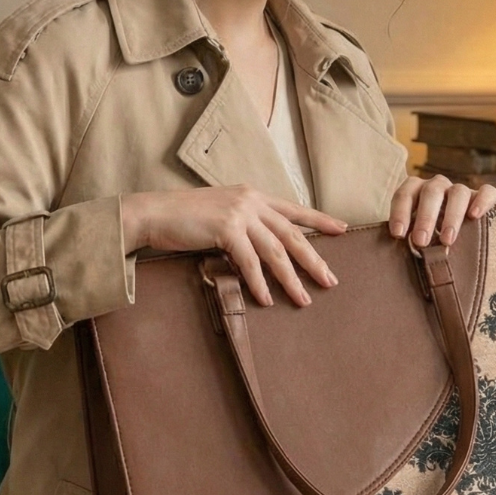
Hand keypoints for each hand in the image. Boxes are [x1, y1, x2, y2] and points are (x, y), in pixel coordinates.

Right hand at [120, 185, 346, 307]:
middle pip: (292, 235)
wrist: (153, 213)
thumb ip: (244, 225)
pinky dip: (259, 283)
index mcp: (253, 195)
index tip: (341, 229)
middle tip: (331, 281)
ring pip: (276, 252)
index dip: (320, 221)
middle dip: (314, 260)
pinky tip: (266, 299)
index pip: (294, 210)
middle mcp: (251, 201)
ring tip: (304, 299)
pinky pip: (250, 262)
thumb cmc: (184, 218)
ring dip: (291, 279)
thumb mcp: (221, 213)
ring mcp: (240, 213)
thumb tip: (263, 250)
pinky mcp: (226, 229)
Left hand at [388, 174, 495, 247]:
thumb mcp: (414, 237)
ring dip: (452, 216)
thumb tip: (403, 256)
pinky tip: (475, 216)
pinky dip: (482, 201)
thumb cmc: (426, 239)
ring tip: (447, 240)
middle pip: (431, 192)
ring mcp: (460, 190)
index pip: (405, 194)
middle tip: (421, 241)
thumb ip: (408, 239)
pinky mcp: (483, 197)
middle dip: (425, 217)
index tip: (398, 234)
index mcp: (416, 191)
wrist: (454, 238)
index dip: (400, 212)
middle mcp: (438, 186)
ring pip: (458, 192)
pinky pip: (487, 192)